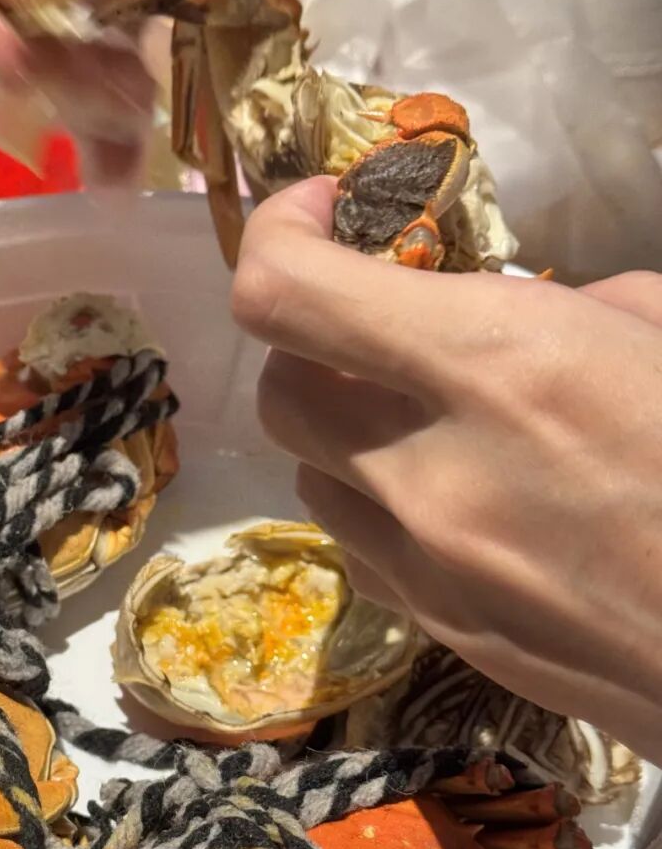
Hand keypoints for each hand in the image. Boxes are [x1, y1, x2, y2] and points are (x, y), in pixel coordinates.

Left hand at [232, 177, 661, 765]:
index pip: (289, 296)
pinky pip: (363, 550)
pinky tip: (457, 503)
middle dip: (312, 346)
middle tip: (380, 327)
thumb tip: (512, 305)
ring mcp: (431, 568)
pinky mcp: (447, 632)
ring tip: (427, 420)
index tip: (320, 215)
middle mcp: (434, 473)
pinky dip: (383, 509)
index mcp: (500, 366)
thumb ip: (570, 306)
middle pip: (281, 393)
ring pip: (310, 477)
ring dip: (345, 431)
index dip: (279, 236)